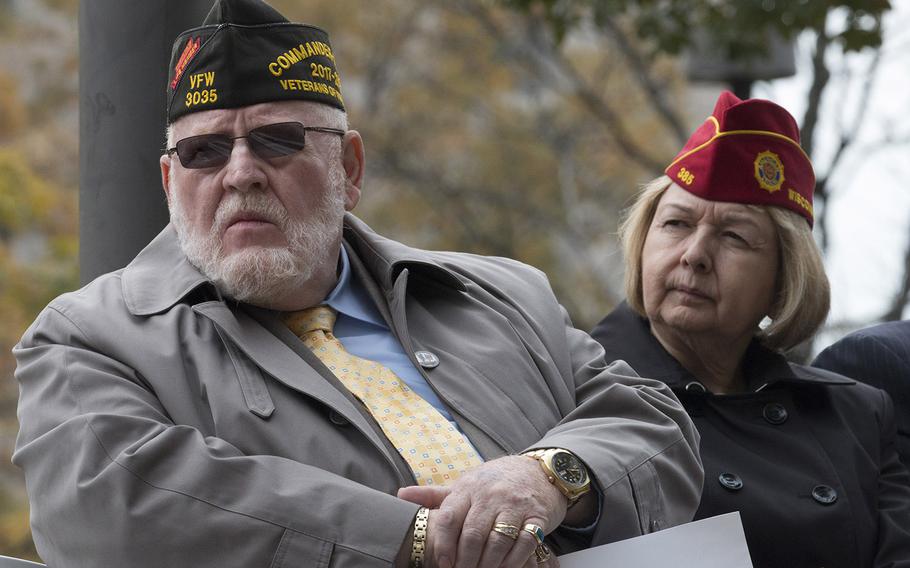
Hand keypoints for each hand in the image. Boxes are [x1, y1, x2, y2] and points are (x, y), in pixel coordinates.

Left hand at [398, 455, 563, 567]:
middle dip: (465, 561)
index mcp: (468, 488)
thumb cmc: (494, 482)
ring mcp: (515, 505)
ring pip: (497, 541)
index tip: (443, 564)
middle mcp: (491, 495)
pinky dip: (513, 560)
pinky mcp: (537, 516)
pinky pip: (524, 542)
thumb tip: (401, 495)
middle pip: (473, 534)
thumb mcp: (465, 485)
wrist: (537, 471)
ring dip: (487, 564)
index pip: (450, 517)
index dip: (444, 544)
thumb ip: (435, 495)